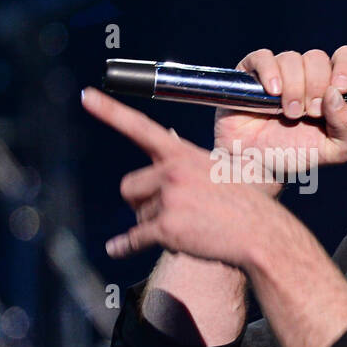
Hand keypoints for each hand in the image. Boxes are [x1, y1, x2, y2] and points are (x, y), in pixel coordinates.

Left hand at [81, 86, 285, 266]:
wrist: (261, 232)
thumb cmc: (246, 203)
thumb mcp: (222, 168)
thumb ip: (190, 160)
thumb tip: (167, 140)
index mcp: (182, 153)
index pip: (140, 127)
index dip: (110, 110)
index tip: (86, 96)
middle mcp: (171, 171)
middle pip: (128, 187)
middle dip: (140, 202)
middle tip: (164, 211)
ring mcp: (168, 199)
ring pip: (137, 216)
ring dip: (154, 226)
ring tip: (187, 227)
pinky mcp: (166, 227)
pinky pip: (134, 238)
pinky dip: (124, 247)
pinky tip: (115, 250)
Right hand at [213, 47, 346, 179]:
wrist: (257, 165)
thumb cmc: (294, 155)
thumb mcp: (333, 150)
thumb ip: (346, 125)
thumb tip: (335, 93)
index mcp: (329, 87)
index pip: (346, 56)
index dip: (346, 66)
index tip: (340, 88)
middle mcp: (305, 74)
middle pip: (317, 57)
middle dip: (316, 86)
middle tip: (308, 113)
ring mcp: (278, 71)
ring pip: (292, 58)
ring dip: (293, 88)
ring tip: (288, 114)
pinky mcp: (251, 72)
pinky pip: (263, 57)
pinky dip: (270, 72)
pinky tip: (273, 92)